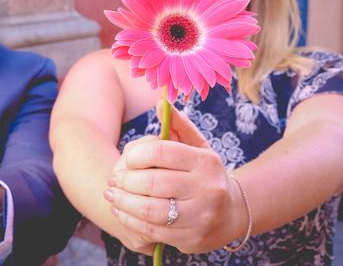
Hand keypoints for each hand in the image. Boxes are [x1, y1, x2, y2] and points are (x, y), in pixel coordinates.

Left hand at [105, 102, 239, 252]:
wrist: (231, 214)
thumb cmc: (204, 173)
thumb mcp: (198, 147)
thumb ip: (178, 125)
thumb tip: (160, 103)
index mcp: (206, 162)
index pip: (161, 151)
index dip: (136, 154)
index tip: (127, 158)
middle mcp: (207, 189)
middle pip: (152, 183)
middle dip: (125, 180)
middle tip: (113, 179)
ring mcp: (200, 217)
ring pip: (149, 209)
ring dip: (123, 201)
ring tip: (111, 194)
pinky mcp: (191, 239)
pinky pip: (151, 230)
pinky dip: (130, 219)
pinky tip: (120, 210)